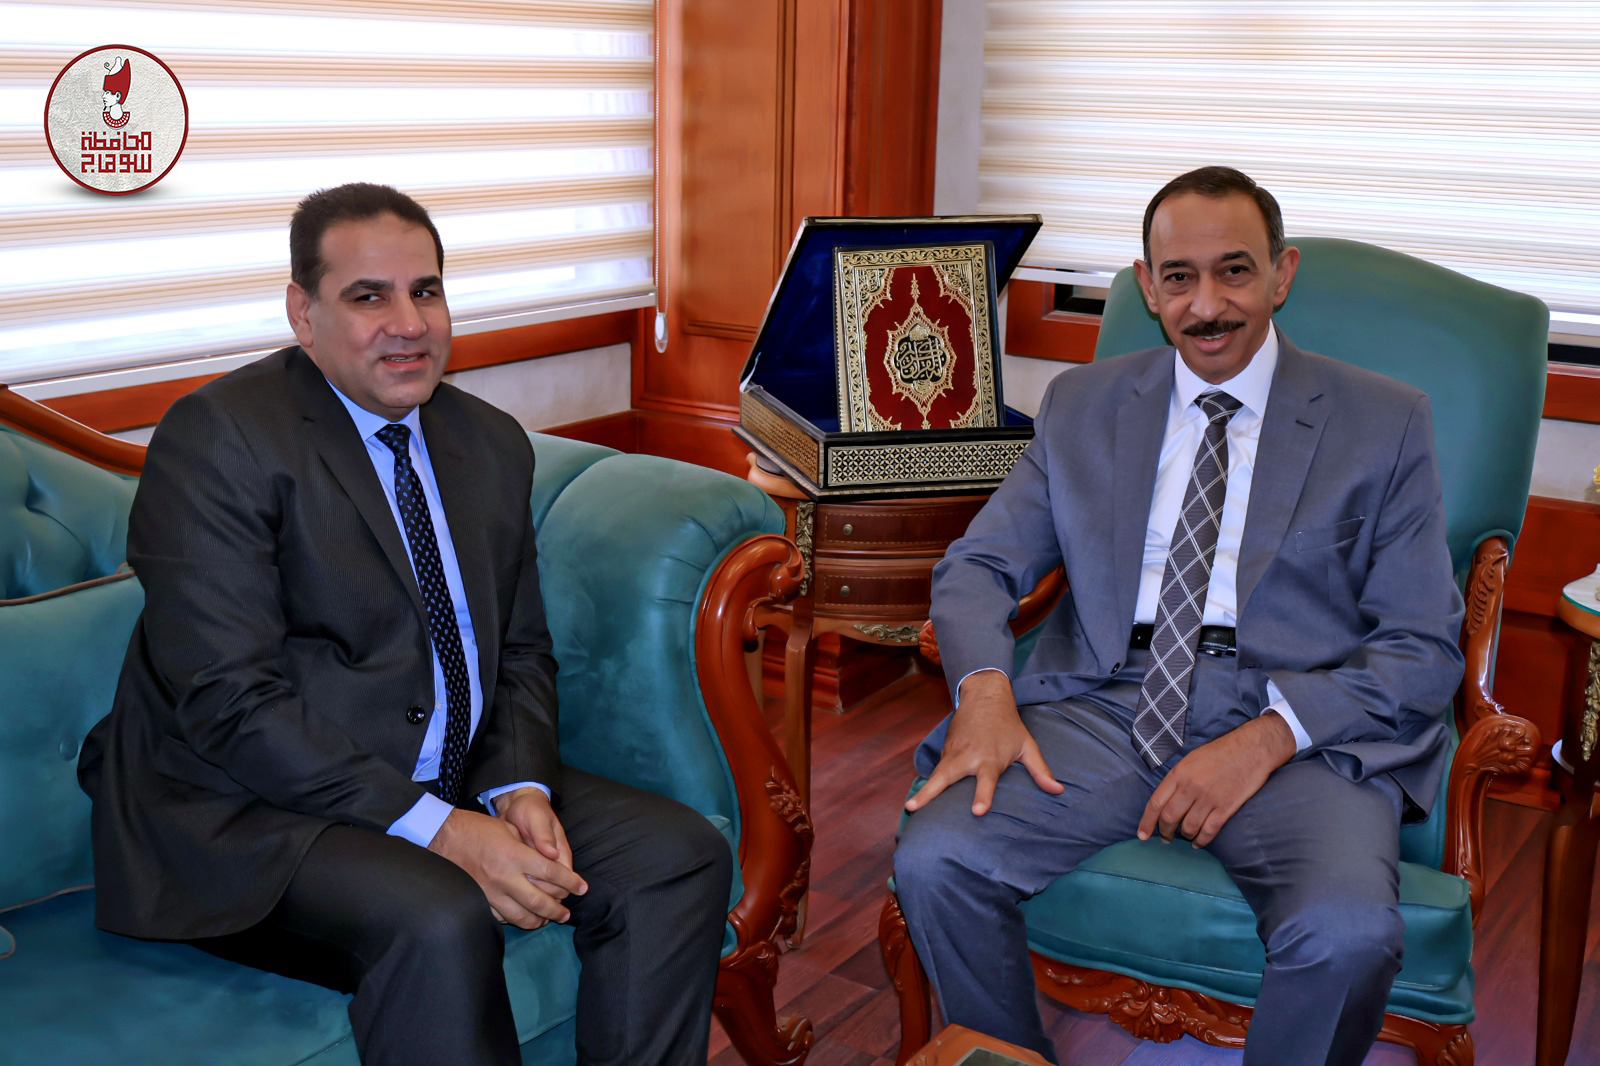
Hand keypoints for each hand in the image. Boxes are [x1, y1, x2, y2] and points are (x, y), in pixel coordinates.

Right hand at [428, 808, 586, 929]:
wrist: (443, 837)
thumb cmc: (477, 828)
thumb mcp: (508, 828)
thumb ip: (529, 846)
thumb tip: (547, 858)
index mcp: (516, 856)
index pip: (552, 873)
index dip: (570, 882)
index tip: (582, 888)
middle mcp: (506, 877)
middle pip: (541, 901)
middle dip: (558, 910)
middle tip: (567, 913)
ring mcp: (491, 892)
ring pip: (522, 916)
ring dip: (540, 920)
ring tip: (549, 919)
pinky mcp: (480, 901)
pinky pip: (502, 918)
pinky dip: (517, 920)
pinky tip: (524, 918)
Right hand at [905, 670, 1063, 816]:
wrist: (984, 695)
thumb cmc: (1008, 724)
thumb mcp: (1027, 745)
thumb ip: (1040, 770)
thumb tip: (1059, 791)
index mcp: (989, 758)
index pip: (986, 781)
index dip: (983, 796)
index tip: (978, 811)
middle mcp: (967, 757)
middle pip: (946, 778)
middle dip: (930, 793)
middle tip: (914, 808)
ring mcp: (953, 753)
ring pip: (936, 774)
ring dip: (923, 791)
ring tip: (909, 808)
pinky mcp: (946, 752)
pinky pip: (937, 771)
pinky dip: (928, 784)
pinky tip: (919, 801)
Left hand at [1137, 711, 1296, 847]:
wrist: (1252, 749)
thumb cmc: (1220, 752)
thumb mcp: (1191, 759)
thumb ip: (1177, 779)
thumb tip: (1166, 800)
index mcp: (1179, 773)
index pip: (1156, 803)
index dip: (1146, 822)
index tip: (1142, 835)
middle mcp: (1191, 787)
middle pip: (1169, 818)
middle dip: (1164, 832)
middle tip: (1165, 838)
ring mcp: (1209, 799)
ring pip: (1188, 828)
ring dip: (1184, 837)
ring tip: (1184, 838)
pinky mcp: (1226, 808)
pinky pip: (1208, 831)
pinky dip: (1201, 841)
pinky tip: (1198, 843)